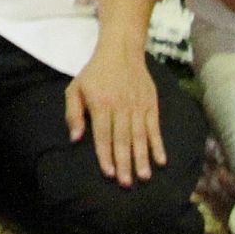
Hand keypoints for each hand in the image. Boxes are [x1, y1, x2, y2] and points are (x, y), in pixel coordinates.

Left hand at [67, 44, 166, 186]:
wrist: (121, 50)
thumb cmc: (95, 73)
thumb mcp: (76, 88)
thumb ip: (73, 114)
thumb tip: (75, 139)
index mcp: (101, 104)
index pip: (103, 135)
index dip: (106, 155)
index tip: (108, 173)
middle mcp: (121, 106)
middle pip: (123, 139)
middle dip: (124, 163)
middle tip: (126, 183)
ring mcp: (138, 106)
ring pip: (140, 136)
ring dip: (142, 158)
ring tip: (144, 177)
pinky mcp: (151, 104)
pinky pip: (155, 128)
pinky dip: (158, 144)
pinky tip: (160, 160)